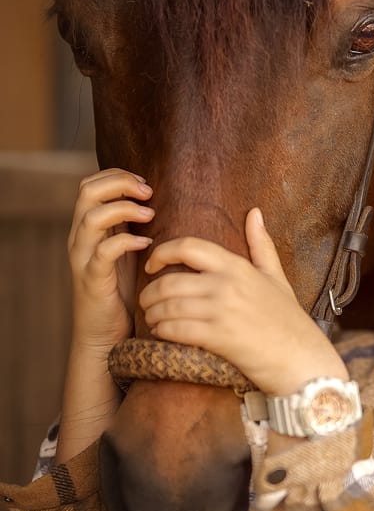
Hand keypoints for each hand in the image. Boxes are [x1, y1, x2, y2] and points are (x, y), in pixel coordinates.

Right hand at [67, 169, 153, 351]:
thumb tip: (158, 203)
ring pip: (91, 218)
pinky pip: (103, 252)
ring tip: (150, 215)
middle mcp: (80, 238)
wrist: (105, 334)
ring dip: (123, 209)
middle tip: (148, 191)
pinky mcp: (91, 278)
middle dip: (119, 183)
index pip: (90, 185)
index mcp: (88, 229)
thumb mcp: (127, 253)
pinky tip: (146, 243)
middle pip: (86, 191)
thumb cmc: (121, 293)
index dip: (116, 176)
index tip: (145, 183)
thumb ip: (132, 228)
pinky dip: (126, 242)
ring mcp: (83, 257)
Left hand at [140, 209, 347, 393]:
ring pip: (169, 306)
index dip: (162, 252)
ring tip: (152, 318)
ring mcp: (222, 311)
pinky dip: (163, 331)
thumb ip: (262, 245)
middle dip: (151, 292)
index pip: (188, 247)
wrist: (301, 359)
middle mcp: (227, 285)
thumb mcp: (277, 278)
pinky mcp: (218, 337)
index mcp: (237, 266)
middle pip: (170, 280)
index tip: (151, 264)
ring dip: (154, 313)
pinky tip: (161, 333)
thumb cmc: (289, 321)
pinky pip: (176, 329)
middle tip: (147, 301)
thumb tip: (255, 213)